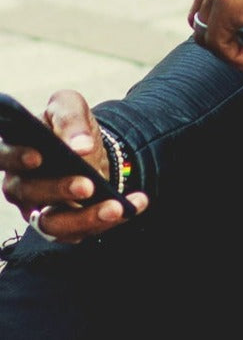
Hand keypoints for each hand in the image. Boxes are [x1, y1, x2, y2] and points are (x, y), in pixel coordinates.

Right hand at [0, 90, 148, 243]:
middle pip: (28, 193)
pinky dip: (107, 221)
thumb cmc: (68, 126)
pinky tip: (133, 206)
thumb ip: (70, 119)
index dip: (17, 157)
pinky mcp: (58, 225)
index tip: (39, 157)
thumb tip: (80, 146)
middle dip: (59, 190)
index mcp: (15, 149)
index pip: (4, 156)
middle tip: (87, 185)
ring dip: (84, 218)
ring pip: (51, 223)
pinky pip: (78, 232)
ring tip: (115, 208)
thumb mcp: (70, 107)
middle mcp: (19, 184)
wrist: (86, 148)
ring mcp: (35, 209)